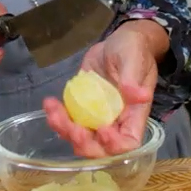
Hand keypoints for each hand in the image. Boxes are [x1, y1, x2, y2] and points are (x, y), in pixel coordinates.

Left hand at [43, 20, 166, 157]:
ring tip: (54, 111)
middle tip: (72, 127)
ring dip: (64, 130)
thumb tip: (140, 96)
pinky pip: (68, 121)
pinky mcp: (81, 108)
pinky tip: (50, 103)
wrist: (117, 42)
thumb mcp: (135, 58)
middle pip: (100, 148)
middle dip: (84, 143)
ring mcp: (96, 116)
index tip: (102, 129)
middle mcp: (115, 121)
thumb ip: (134, 78)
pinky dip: (57, 117)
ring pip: (80, 137)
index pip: (128, 143)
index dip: (115, 145)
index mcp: (133, 114)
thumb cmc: (133, 49)